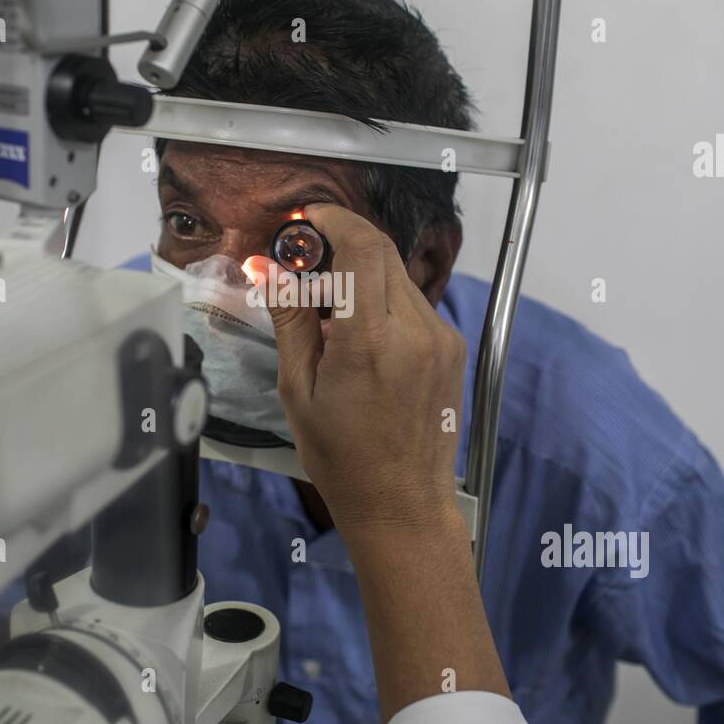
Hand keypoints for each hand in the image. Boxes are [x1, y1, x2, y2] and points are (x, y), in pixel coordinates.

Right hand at [245, 204, 511, 720]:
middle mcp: (415, 329)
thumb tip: (273, 266)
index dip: (332, 219)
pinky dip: (380, 299)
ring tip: (327, 304)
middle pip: (380, 252)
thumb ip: (290, 319)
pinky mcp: (450, 346)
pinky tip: (358, 332)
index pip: (361, 247)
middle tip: (305, 260)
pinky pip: (411, 303)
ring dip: (360, 272)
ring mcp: (440, 336)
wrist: (402, 504)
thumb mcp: (298, 389)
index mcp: (370, 341)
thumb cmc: (340, 456)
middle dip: (341, 242)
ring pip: (396, 275)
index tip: (304, 220)